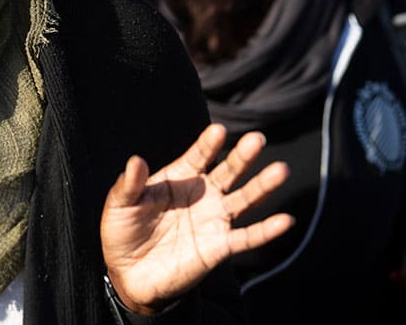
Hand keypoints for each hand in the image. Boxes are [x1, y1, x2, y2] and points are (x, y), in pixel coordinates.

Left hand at [100, 123, 292, 313]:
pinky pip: (246, 238)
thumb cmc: (123, 231)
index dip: (208, 144)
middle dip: (242, 156)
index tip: (218, 131)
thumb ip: (130, 184)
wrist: (130, 274)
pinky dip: (266, 231)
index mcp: (179, 178)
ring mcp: (213, 220)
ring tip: (280, 170)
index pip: (198, 156)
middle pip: (227, 172)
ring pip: (243, 200)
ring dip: (262, 186)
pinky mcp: (219, 247)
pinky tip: (285, 220)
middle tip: (257, 139)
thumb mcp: (120, 205)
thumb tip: (136, 160)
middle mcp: (202, 195)